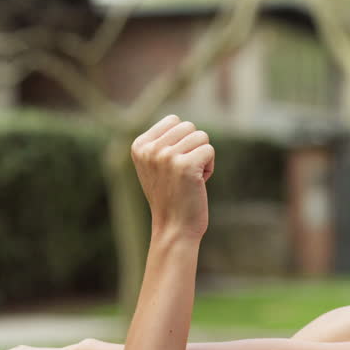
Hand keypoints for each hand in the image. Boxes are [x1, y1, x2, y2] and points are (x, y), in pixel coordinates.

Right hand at [131, 115, 214, 238]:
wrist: (173, 228)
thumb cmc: (169, 196)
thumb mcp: (155, 165)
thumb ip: (162, 142)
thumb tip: (179, 122)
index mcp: (139, 145)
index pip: (173, 120)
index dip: (181, 141)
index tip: (173, 165)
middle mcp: (150, 149)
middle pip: (188, 126)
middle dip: (193, 148)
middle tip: (184, 173)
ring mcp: (167, 156)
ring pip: (201, 136)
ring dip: (202, 157)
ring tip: (190, 178)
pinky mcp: (186, 166)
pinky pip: (209, 150)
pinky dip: (209, 167)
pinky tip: (198, 183)